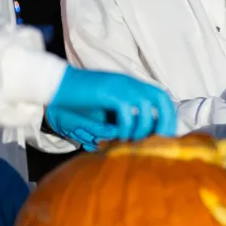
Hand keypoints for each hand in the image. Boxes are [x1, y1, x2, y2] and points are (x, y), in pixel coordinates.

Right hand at [0, 155, 29, 225]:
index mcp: (21, 185)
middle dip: (24, 225)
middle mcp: (14, 191)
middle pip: (22, 212)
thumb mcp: (13, 178)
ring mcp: (2, 197)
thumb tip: (28, 204)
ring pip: (10, 217)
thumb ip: (21, 191)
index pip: (31, 204)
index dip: (34, 216)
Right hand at [45, 67, 176, 148]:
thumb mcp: (108, 103)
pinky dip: (126, 128)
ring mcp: (121, 86)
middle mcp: (130, 83)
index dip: (169, 116)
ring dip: (142, 130)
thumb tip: (142, 131)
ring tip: (132, 142)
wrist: (57, 84)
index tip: (166, 136)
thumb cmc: (80, 98)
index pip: (162, 97)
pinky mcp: (110, 92)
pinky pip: (127, 112)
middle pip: (161, 100)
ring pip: (146, 109)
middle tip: (155, 142)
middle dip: (163, 123)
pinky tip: (119, 137)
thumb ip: (124, 111)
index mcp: (132, 85)